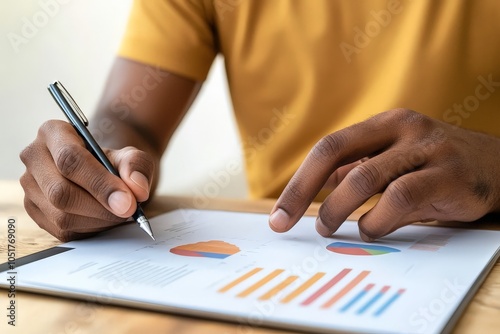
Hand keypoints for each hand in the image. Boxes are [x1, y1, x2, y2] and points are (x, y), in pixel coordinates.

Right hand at [20, 120, 154, 240]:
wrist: (102, 173)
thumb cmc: (113, 161)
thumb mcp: (131, 156)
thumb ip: (137, 166)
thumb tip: (137, 189)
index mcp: (53, 132)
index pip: (70, 159)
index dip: (100, 183)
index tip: (128, 201)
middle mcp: (34, 157)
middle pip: (61, 191)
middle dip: (101, 206)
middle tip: (129, 211)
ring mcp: (30, 187)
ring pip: (61, 215)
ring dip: (98, 219)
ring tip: (119, 212)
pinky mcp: (35, 212)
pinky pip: (62, 229)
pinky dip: (90, 228)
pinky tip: (104, 218)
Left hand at [269, 109, 499, 240]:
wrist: (497, 167)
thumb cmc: (433, 167)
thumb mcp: (393, 161)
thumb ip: (357, 169)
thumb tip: (318, 185)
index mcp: (382, 125)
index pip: (328, 147)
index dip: (299, 180)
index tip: (280, 214)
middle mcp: (402, 129)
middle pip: (335, 153)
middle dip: (303, 192)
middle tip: (287, 223)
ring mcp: (427, 149)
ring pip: (366, 177)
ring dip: (339, 209)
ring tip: (329, 228)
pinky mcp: (449, 174)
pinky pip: (401, 198)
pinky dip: (378, 219)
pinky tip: (372, 229)